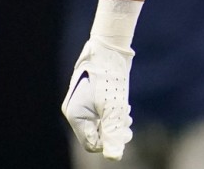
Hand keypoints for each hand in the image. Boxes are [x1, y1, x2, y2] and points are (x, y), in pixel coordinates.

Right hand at [62, 39, 133, 159]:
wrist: (110, 47)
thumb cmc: (110, 76)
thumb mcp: (113, 107)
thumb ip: (113, 132)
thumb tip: (114, 156)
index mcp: (75, 115)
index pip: (91, 142)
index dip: (109, 142)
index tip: (127, 134)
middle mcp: (75, 110)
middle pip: (95, 133)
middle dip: (113, 130)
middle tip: (128, 123)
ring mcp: (82, 102)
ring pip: (99, 122)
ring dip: (115, 121)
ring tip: (126, 114)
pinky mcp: (91, 95)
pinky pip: (100, 112)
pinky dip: (112, 112)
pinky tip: (123, 106)